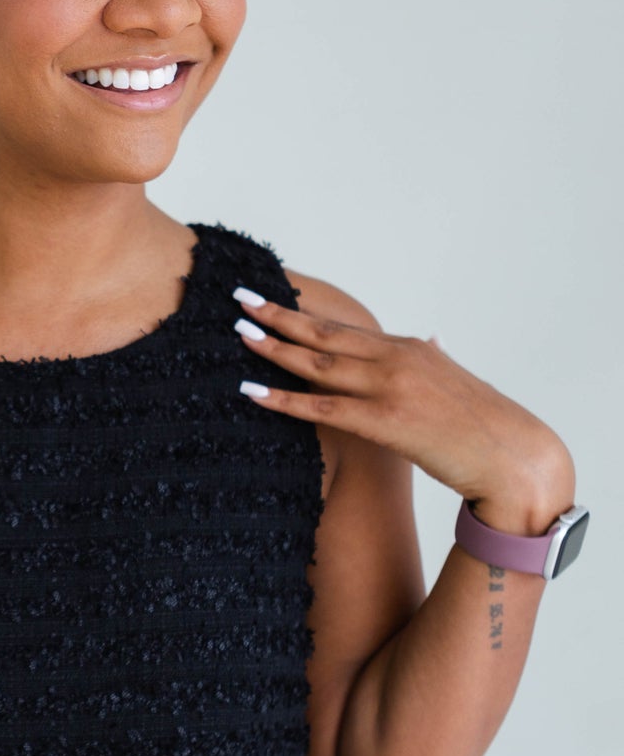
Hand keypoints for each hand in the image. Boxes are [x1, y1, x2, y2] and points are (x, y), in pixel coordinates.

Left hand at [232, 289, 574, 533]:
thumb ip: (435, 358)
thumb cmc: (485, 427)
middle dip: (280, 316)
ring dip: (275, 348)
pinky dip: (284, 399)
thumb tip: (432, 337)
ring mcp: (392, 387)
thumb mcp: (455, 381)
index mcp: (410, 349)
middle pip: (326, 333)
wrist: (515, 457)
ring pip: (319, 363)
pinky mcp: (387, 421)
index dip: (307, 316)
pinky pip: (324, 408)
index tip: (274, 301)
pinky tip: (252, 391)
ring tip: (240, 334)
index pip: (346, 328)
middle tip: (241, 298)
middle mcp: (398, 359)